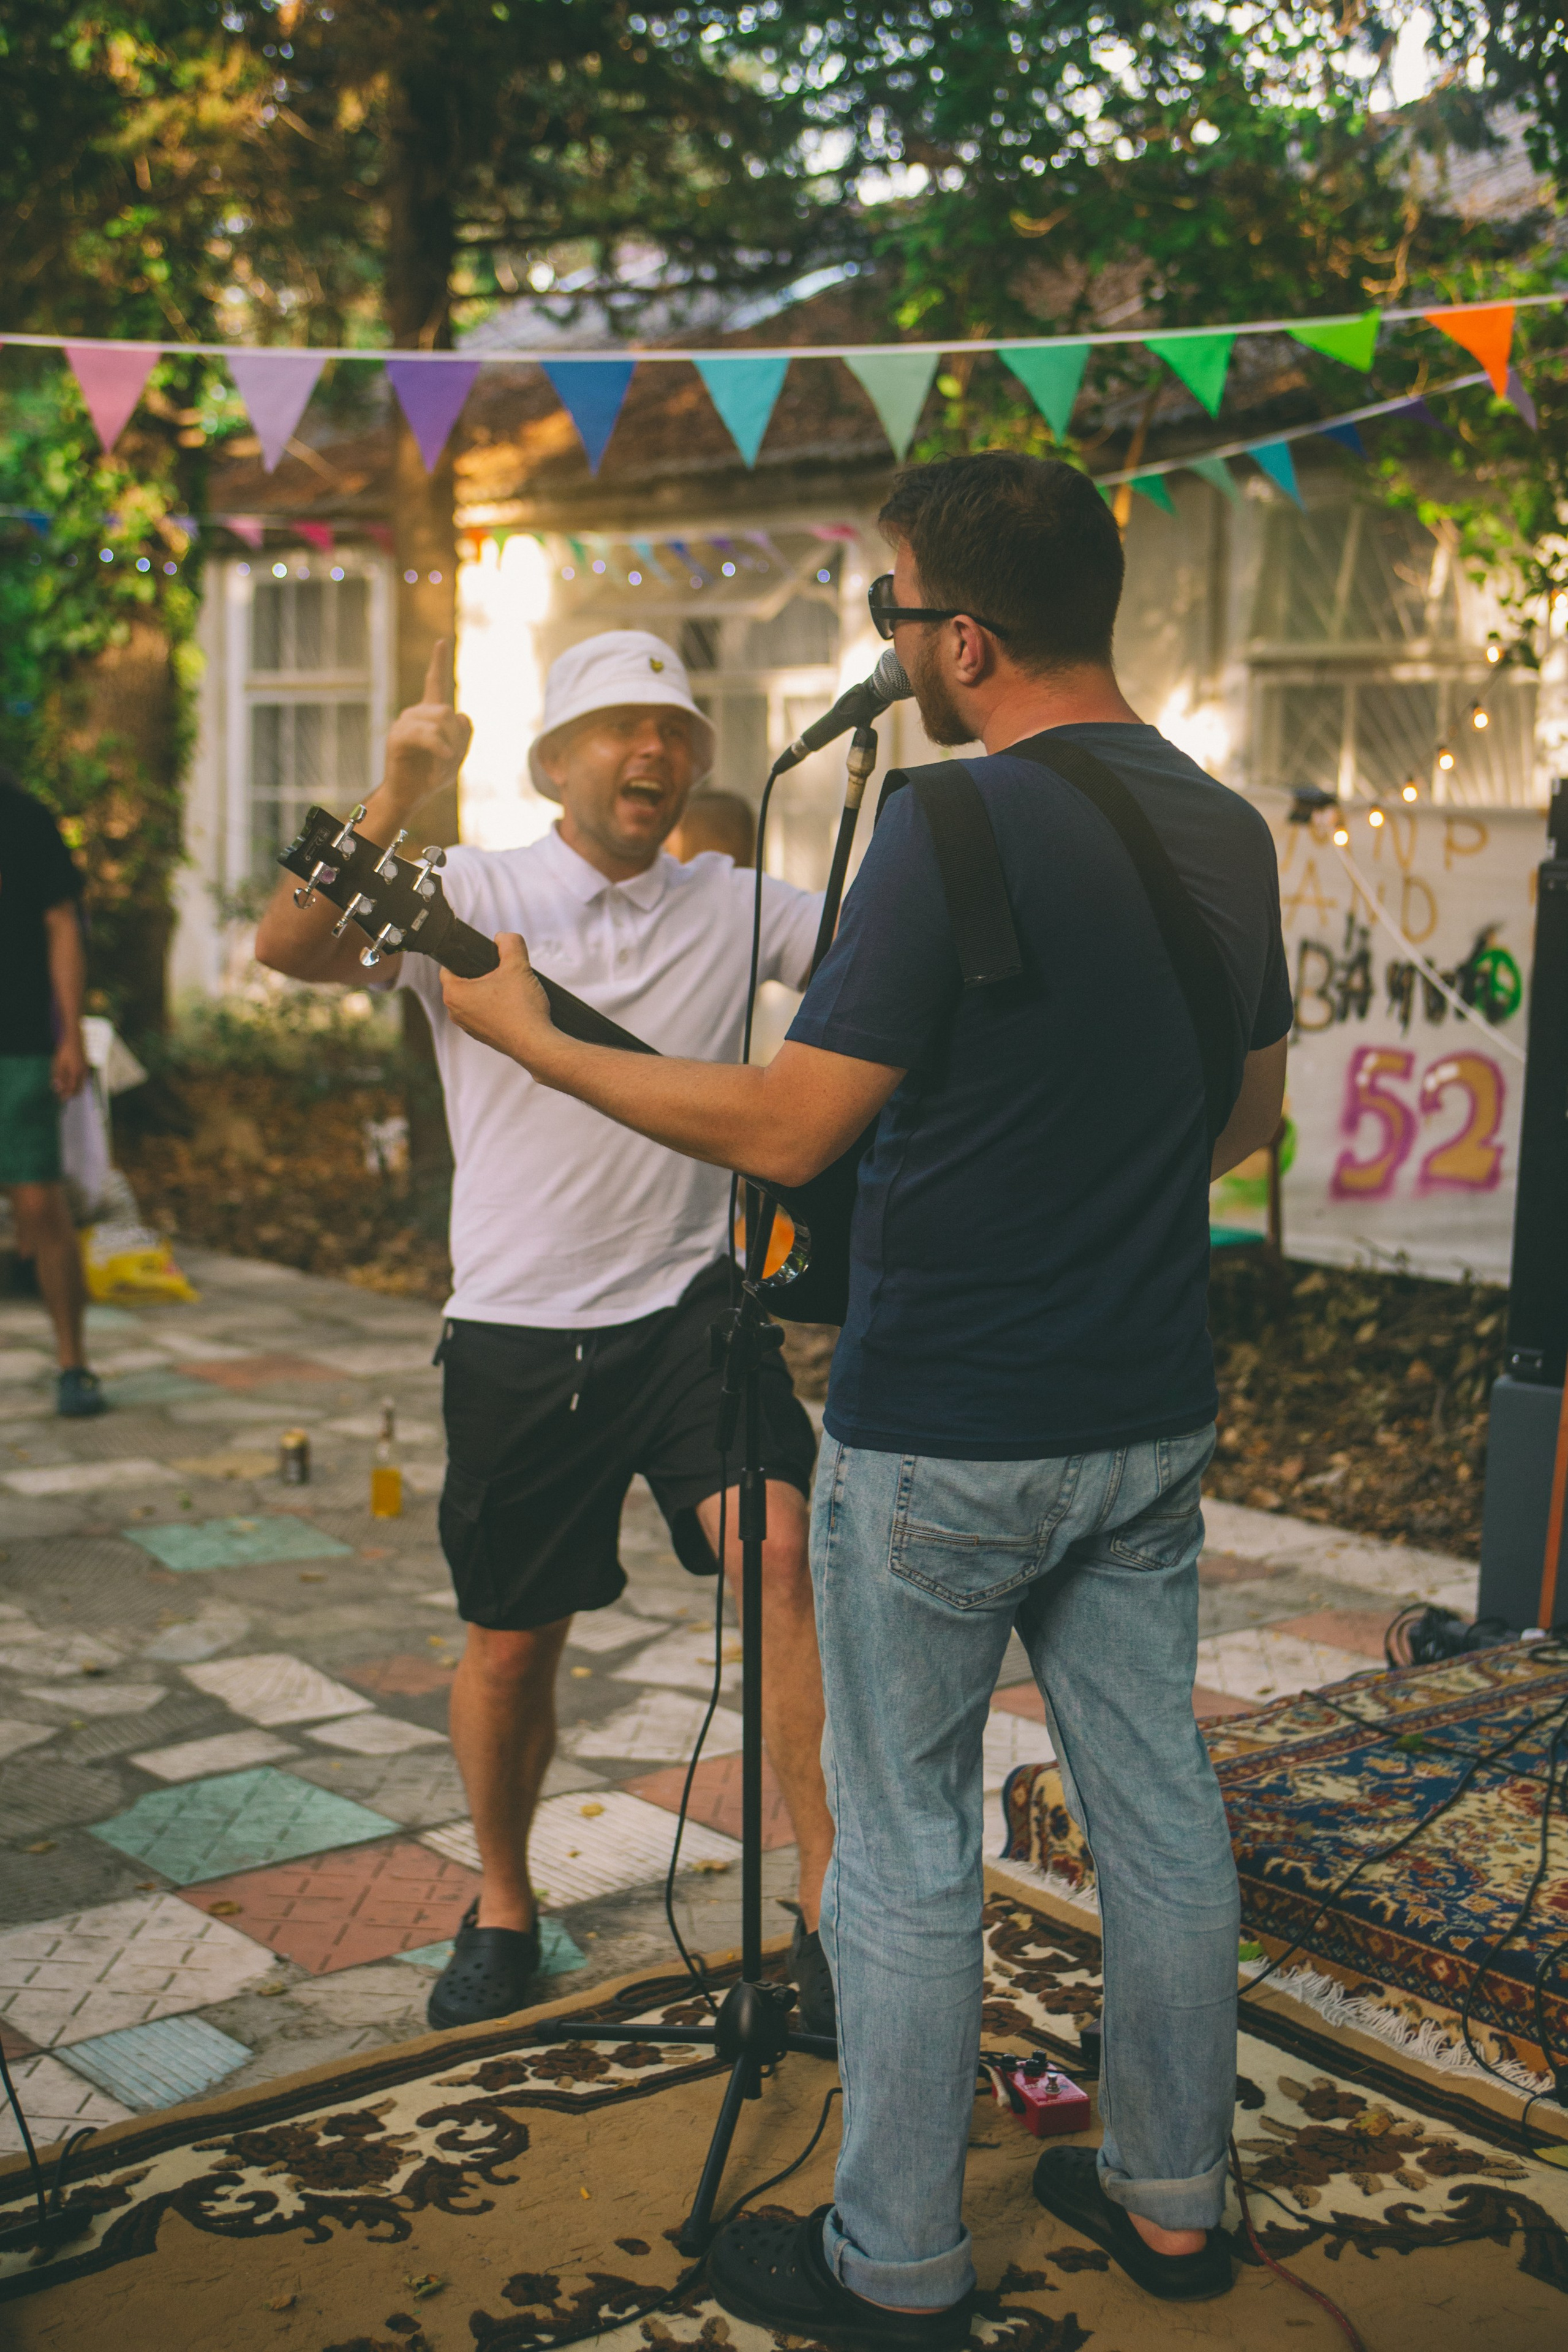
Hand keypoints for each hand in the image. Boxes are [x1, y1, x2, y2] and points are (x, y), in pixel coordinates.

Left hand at [51, 1031, 86, 1099]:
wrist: (74, 1039)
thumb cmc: (64, 1050)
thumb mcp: (58, 1063)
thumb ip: (58, 1076)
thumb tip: (57, 1088)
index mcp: (76, 1073)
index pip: (72, 1088)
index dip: (66, 1095)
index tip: (60, 1099)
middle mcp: (82, 1073)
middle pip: (79, 1089)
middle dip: (71, 1094)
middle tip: (62, 1096)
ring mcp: (85, 1070)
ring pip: (81, 1084)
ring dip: (74, 1088)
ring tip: (65, 1089)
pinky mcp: (85, 1066)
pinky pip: (82, 1079)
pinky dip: (76, 1083)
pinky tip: (70, 1080)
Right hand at [380, 639, 473, 816]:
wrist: (410, 795)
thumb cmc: (431, 775)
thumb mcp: (457, 755)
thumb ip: (464, 734)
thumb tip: (459, 715)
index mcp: (430, 714)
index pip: (435, 683)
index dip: (438, 662)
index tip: (441, 641)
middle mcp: (415, 713)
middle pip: (447, 711)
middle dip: (456, 738)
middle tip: (450, 760)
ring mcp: (404, 723)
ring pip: (439, 721)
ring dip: (448, 748)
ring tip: (442, 765)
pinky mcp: (397, 737)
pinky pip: (426, 735)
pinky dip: (439, 749)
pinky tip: (443, 760)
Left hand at [442, 933, 559, 1070]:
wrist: (537, 1044)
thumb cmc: (522, 1009)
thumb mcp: (517, 965)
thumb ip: (510, 943)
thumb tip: (503, 937)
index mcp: (454, 994)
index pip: (448, 966)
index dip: (465, 956)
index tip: (482, 955)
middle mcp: (456, 1013)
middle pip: (462, 982)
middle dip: (480, 974)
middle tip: (501, 970)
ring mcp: (469, 1027)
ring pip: (474, 999)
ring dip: (488, 991)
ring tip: (510, 988)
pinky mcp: (483, 1036)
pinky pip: (484, 1014)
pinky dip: (495, 1007)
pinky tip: (513, 1005)